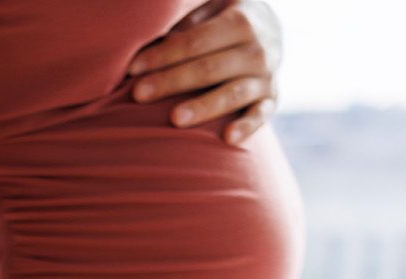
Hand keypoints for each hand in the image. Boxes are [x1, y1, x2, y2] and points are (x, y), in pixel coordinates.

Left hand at [128, 0, 281, 145]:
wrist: (270, 30)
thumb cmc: (223, 21)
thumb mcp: (209, 10)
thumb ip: (186, 24)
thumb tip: (147, 42)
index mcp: (240, 21)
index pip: (195, 42)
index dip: (163, 55)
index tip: (133, 69)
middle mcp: (257, 49)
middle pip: (209, 69)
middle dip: (171, 81)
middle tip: (139, 94)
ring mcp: (266, 76)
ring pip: (233, 93)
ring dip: (204, 107)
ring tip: (175, 119)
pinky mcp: (272, 99)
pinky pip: (261, 114)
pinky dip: (248, 126)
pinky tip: (228, 139)